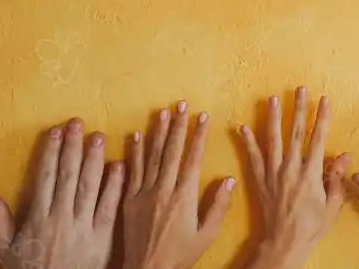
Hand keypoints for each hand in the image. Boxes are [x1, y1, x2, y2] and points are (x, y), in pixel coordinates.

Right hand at [0, 118, 123, 268]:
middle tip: (78, 123)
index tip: (55, 131)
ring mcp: (84, 226)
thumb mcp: (6, 252)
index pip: (45, 177)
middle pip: (68, 175)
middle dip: (73, 147)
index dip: (50, 152)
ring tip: (99, 136)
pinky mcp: (103, 236)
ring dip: (94, 159)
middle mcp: (61, 217)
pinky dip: (115, 185)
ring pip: (90, 186)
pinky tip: (119, 166)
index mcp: (38, 218)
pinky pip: (110, 206)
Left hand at [122, 101, 234, 268]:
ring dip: (157, 132)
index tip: (202, 116)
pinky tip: (136, 136)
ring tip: (162, 112)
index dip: (198, 136)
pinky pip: (131, 171)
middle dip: (178, 126)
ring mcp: (143, 193)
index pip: (192, 158)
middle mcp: (163, 190)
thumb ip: (218, 206)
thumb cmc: (180, 255)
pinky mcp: (129, 200)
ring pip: (151, 156)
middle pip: (171, 151)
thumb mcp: (206, 235)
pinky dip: (134, 152)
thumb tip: (229, 180)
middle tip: (182, 104)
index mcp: (183, 196)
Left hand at [239, 87, 351, 268]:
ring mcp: (273, 173)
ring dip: (273, 117)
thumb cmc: (311, 227)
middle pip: (295, 132)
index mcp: (311, 173)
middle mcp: (291, 168)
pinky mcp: (259, 180)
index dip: (322, 117)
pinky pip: (252, 157)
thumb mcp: (332, 205)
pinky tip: (242, 127)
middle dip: (298, 109)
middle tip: (299, 89)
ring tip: (273, 98)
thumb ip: (337, 178)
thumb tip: (345, 154)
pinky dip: (247, 142)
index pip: (318, 138)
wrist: (283, 243)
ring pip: (272, 139)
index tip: (324, 99)